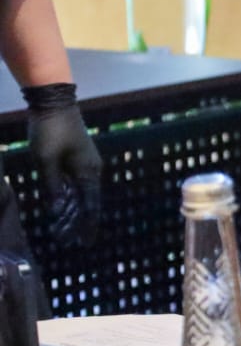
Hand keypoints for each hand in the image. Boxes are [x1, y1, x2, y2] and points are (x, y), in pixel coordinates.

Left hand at [23, 83, 101, 243]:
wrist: (53, 101)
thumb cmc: (49, 130)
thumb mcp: (45, 161)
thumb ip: (51, 187)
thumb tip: (56, 211)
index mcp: (88, 172)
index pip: (90, 206)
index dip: (86, 226)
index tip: (83, 243)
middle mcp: (91, 171)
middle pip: (86, 203)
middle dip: (76, 222)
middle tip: (65, 240)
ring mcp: (85, 164)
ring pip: (80, 194)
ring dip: (71, 211)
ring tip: (60, 228)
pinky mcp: (77, 158)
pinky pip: (74, 184)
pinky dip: (68, 197)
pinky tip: (60, 208)